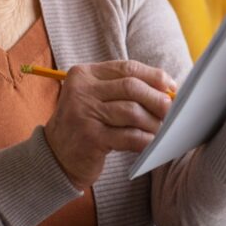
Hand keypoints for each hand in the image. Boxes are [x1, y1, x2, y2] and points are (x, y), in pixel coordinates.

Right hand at [44, 61, 176, 188]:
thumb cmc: (85, 124)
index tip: (171, 87)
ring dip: (153, 121)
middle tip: (171, 110)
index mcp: (84, 74)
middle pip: (131, 87)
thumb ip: (123, 89)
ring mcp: (84, 114)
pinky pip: (129, 136)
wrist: (55, 157)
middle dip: (157, 98)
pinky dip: (145, 139)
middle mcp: (81, 90)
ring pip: (132, 111)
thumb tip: (166, 89)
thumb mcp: (96, 98)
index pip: (127, 68)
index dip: (154, 76)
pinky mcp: (90, 138)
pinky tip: (151, 143)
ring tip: (161, 128)